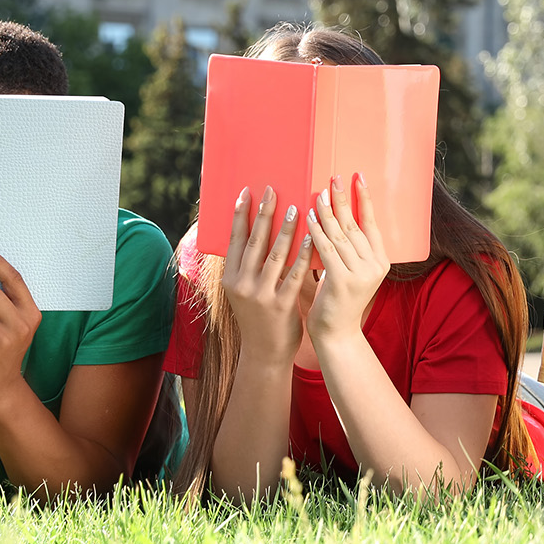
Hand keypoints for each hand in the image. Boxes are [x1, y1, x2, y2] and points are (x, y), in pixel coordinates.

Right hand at [221, 185, 314, 367]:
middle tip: (273, 190)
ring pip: (275, 255)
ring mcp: (261, 295)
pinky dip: (303, 254)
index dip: (240, 215)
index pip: (234, 240)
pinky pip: (295, 274)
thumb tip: (256, 232)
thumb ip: (248, 266)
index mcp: (230, 278)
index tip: (246, 192)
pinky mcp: (281, 305)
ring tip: (296, 207)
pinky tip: (312, 237)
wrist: (265, 353)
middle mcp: (242, 285)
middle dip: (264, 214)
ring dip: (286, 229)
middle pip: (254, 242)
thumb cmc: (258, 316)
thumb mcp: (244, 291)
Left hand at [304, 173, 391, 342]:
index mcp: (380, 261)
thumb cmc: (338, 301)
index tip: (358, 177)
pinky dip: (316, 231)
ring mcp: (360, 274)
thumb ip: (348, 249)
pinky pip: (326, 250)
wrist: (336, 334)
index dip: (364, 199)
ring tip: (317, 193)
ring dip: (327, 212)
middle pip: (355, 225)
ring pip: (340, 235)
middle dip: (343, 199)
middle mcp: (374, 266)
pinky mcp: (342, 281)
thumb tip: (335, 218)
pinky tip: (308, 217)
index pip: (372, 223)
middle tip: (334, 178)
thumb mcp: (349, 272)